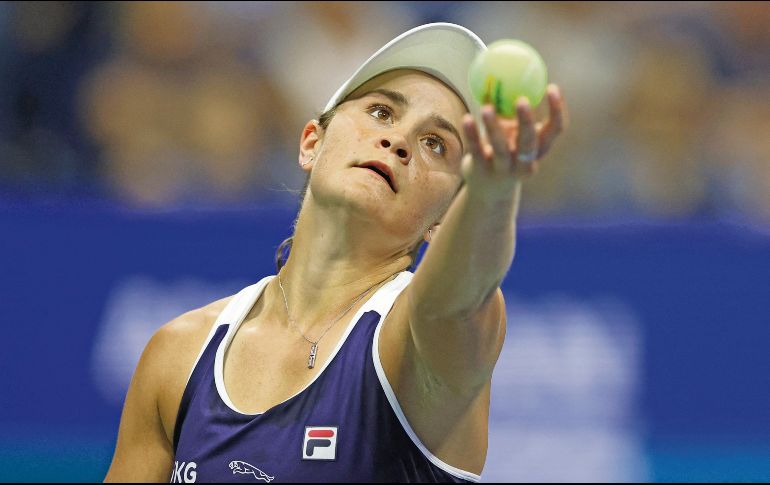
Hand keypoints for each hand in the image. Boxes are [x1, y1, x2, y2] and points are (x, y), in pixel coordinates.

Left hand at [461, 83, 566, 198]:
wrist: (488, 189)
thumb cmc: (504, 151)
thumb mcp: (512, 131)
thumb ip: (512, 108)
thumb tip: (509, 68)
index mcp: (539, 149)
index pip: (556, 130)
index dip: (557, 110)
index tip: (552, 86)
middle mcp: (525, 162)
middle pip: (529, 143)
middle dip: (527, 122)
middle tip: (522, 100)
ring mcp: (504, 170)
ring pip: (500, 149)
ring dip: (494, 127)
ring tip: (487, 107)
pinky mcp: (482, 172)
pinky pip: (476, 150)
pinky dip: (472, 134)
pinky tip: (467, 117)